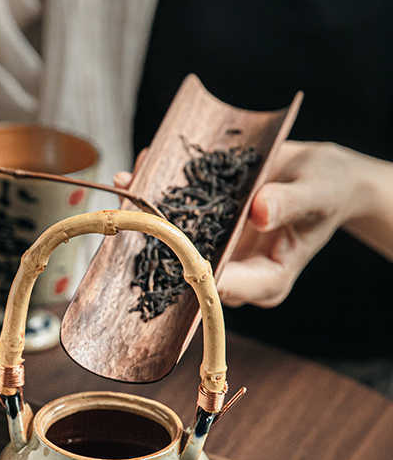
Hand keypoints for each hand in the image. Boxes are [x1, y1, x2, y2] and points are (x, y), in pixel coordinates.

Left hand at [117, 142, 363, 308]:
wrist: (323, 178)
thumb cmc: (328, 188)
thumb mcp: (317, 191)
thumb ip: (289, 204)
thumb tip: (259, 212)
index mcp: (268, 280)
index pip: (225, 285)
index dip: (195, 269)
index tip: (170, 244)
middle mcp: (236, 275)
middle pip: (190, 270)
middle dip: (159, 242)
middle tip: (134, 213)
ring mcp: (217, 256)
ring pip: (175, 246)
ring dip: (150, 217)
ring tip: (131, 183)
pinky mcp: (206, 235)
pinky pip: (177, 221)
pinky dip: (157, 199)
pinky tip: (136, 174)